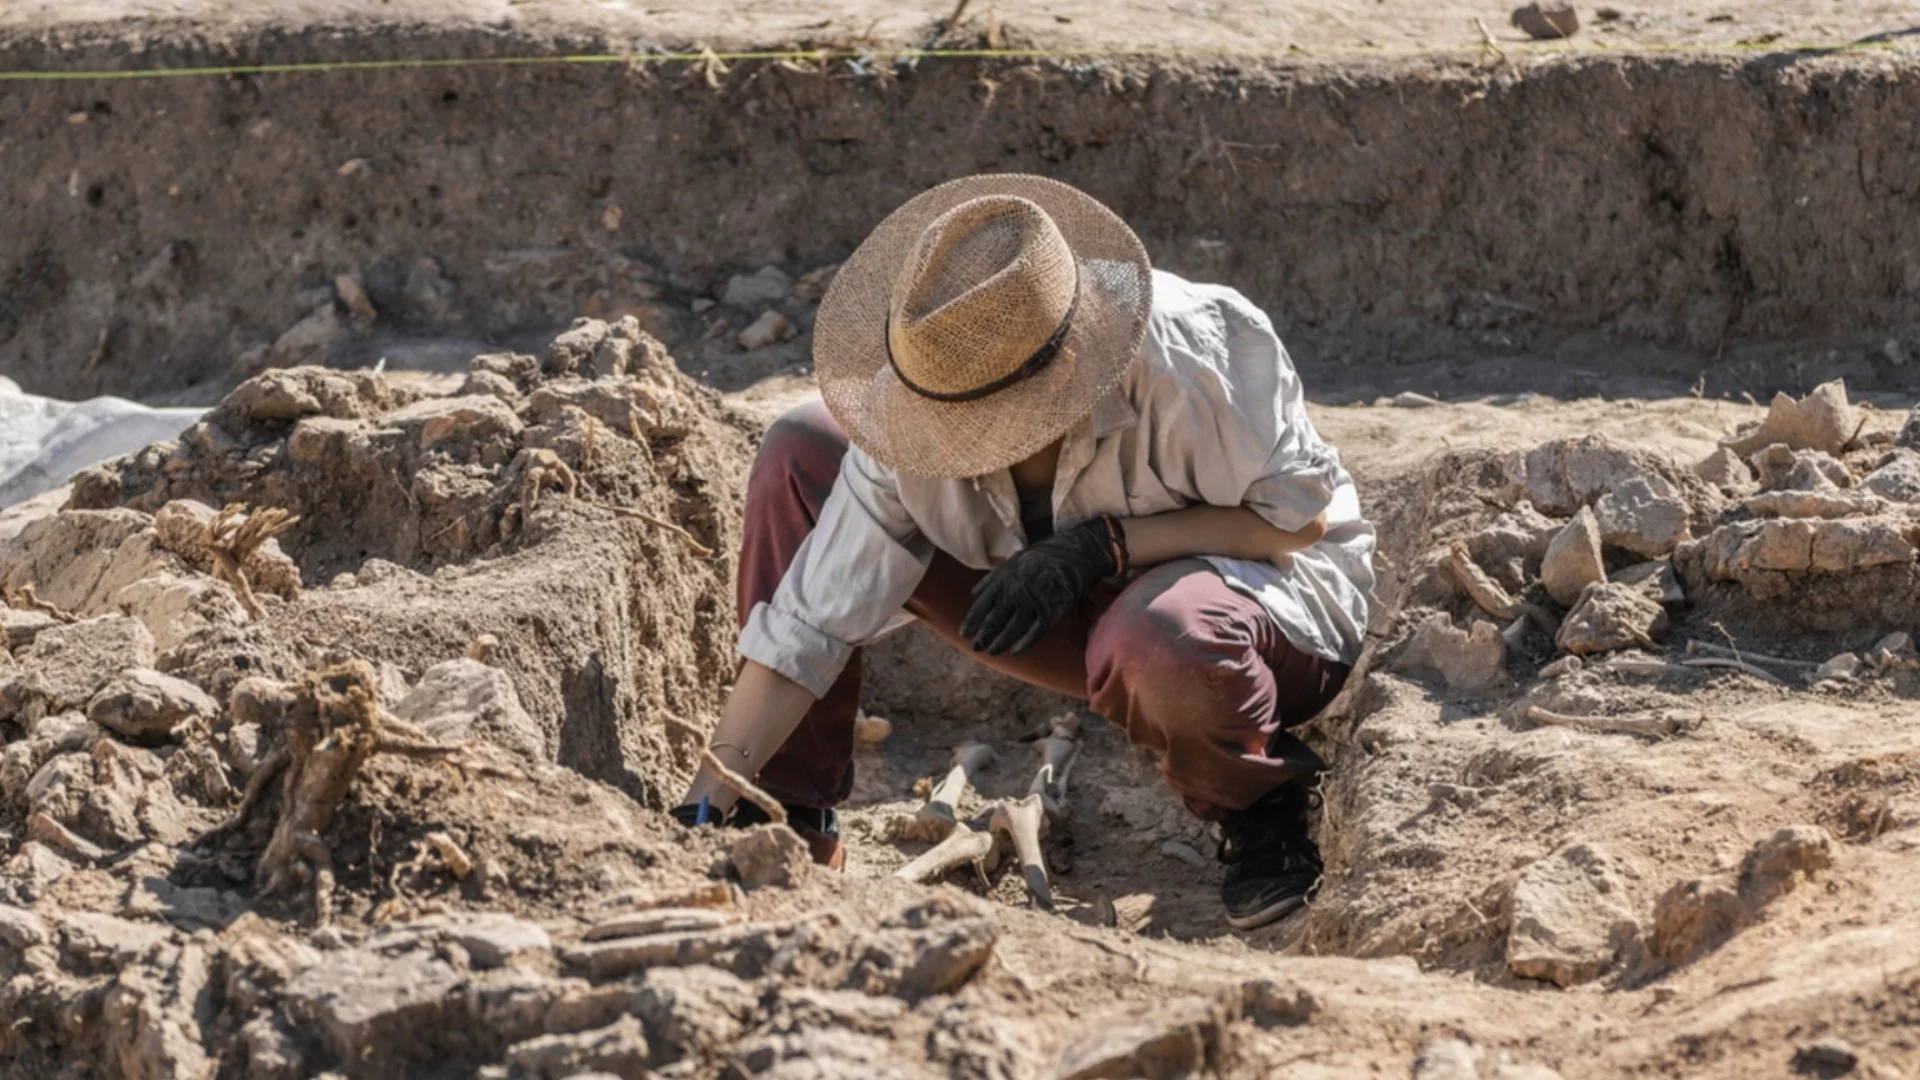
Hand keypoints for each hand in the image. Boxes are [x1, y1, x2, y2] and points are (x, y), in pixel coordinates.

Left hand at [959, 517, 1118, 654]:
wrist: (1072, 553)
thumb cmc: (1040, 558)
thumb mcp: (1012, 562)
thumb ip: (992, 579)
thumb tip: (974, 593)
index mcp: (1002, 580)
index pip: (981, 607)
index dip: (971, 622)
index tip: (963, 633)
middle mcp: (1015, 593)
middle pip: (993, 622)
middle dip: (982, 637)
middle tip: (976, 647)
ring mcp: (1033, 603)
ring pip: (1012, 630)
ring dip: (1000, 643)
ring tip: (992, 652)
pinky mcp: (1051, 611)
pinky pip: (1035, 633)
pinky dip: (1024, 644)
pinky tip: (1015, 651)